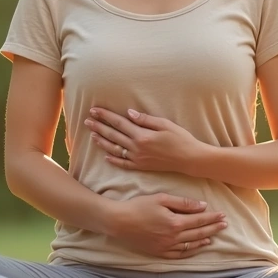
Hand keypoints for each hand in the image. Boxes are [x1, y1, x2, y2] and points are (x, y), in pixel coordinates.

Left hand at [86, 107, 205, 173]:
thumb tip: (128, 114)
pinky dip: (113, 160)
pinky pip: (124, 164)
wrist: (190, 159)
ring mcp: (138, 159)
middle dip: (99, 127)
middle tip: (87, 121)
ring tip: (92, 135)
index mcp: (142, 135)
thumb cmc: (180, 139)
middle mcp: (137, 148)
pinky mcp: (142, 167)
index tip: (94, 110)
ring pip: (115, 149)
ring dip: (102, 141)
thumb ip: (145, 120)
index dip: (105, 116)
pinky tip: (106, 156)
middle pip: (113, 135)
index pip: (119, 123)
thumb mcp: (165, 124)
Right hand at [108, 193, 227, 258]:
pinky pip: (179, 255)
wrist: (119, 222)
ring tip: (213, 237)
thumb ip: (183, 203)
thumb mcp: (161, 198)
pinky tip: (196, 247)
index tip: (222, 215)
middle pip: (198, 233)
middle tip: (224, 225)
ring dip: (204, 240)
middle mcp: (173, 237)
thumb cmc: (139, 206)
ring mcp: (166, 247)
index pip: (199, 220)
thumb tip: (202, 206)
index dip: (212, 218)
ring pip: (191, 245)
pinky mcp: (159, 253)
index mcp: (175, 222)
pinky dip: (190, 251)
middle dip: (213, 228)